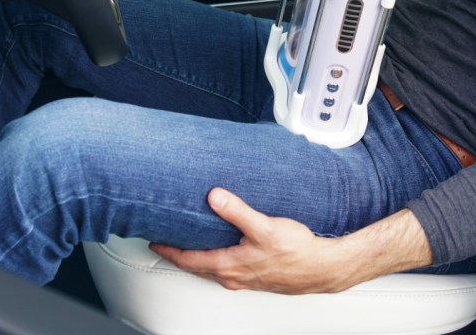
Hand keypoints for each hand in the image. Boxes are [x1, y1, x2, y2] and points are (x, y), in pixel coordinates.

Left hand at [149, 187, 353, 293]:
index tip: (154, 241)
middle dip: (178, 255)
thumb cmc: (297, 252)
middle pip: (196, 267)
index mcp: (230, 265)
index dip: (169, 250)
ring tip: (187, 245)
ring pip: (211, 269)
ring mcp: (245, 279)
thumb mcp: (264, 227)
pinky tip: (221, 250)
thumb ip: (237, 211)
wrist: (321, 268)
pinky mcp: (256, 276)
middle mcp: (234, 276)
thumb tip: (214, 197)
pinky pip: (226, 269)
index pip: (189, 259)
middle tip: (164, 243)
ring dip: (196, 259)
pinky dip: (214, 260)